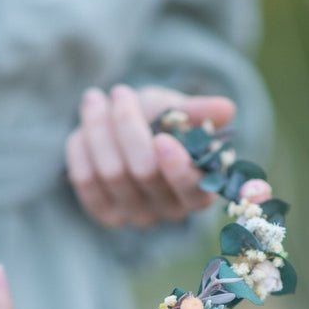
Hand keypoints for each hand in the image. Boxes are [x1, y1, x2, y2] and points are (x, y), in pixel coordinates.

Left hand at [66, 84, 235, 228]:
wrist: (122, 135)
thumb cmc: (158, 122)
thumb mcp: (177, 110)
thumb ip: (198, 111)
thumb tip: (228, 108)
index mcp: (198, 188)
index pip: (194, 190)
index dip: (177, 168)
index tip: (161, 138)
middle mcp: (169, 210)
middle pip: (144, 172)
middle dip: (128, 126)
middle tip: (121, 92)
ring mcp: (136, 216)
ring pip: (111, 172)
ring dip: (99, 129)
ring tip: (95, 99)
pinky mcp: (106, 215)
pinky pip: (85, 181)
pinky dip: (81, 149)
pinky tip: (82, 130)